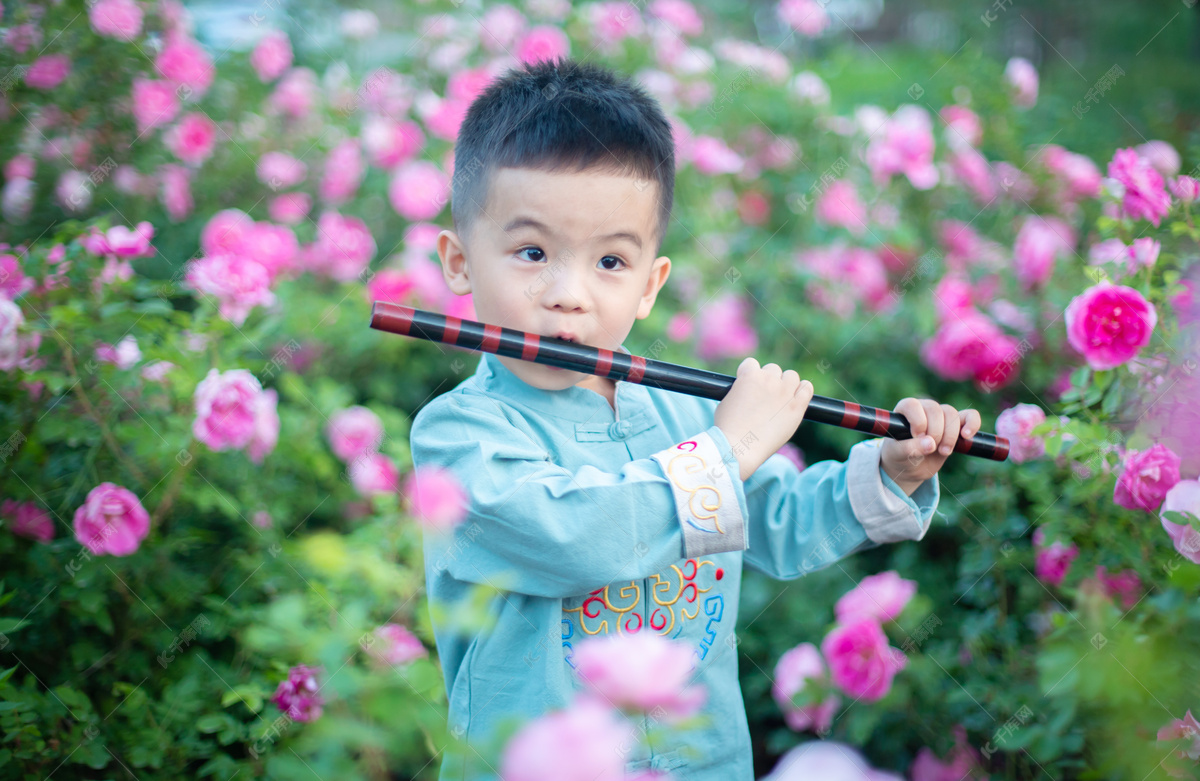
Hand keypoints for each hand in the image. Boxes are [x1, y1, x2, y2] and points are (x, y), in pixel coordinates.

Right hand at [715, 357, 813, 481]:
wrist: (739, 447)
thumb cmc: (728, 428)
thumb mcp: (726, 401)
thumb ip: (739, 389)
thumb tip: (747, 390)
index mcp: (749, 376)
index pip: (751, 363)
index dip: (749, 375)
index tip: (748, 386)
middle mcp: (769, 380)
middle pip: (773, 369)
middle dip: (768, 380)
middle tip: (764, 397)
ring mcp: (785, 393)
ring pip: (791, 376)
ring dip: (786, 384)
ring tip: (780, 399)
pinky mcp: (797, 407)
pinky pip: (807, 389)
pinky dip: (802, 391)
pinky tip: (795, 399)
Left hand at [880, 398, 981, 494]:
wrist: (912, 467)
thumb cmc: (900, 456)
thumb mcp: (899, 454)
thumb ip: (910, 448)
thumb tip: (930, 444)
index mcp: (905, 410)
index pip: (912, 405)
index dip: (918, 420)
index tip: (918, 436)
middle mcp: (924, 408)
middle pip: (935, 410)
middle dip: (935, 432)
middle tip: (930, 449)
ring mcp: (941, 415)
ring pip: (952, 414)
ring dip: (950, 435)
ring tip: (943, 452)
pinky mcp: (957, 425)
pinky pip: (970, 415)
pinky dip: (972, 424)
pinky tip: (967, 436)